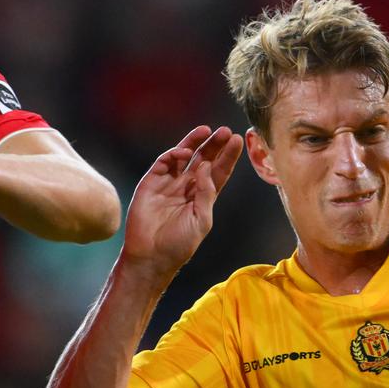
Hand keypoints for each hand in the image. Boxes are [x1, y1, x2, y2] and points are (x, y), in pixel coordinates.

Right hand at [120, 125, 244, 274]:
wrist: (151, 256)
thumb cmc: (179, 244)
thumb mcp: (201, 220)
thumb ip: (206, 193)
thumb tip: (206, 166)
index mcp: (202, 197)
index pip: (218, 172)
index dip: (227, 157)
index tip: (237, 141)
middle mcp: (187, 187)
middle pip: (203, 160)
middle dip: (214, 145)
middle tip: (225, 131)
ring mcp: (169, 183)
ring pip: (184, 156)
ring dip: (195, 142)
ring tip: (207, 131)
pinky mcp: (151, 182)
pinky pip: (164, 162)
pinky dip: (174, 154)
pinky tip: (186, 151)